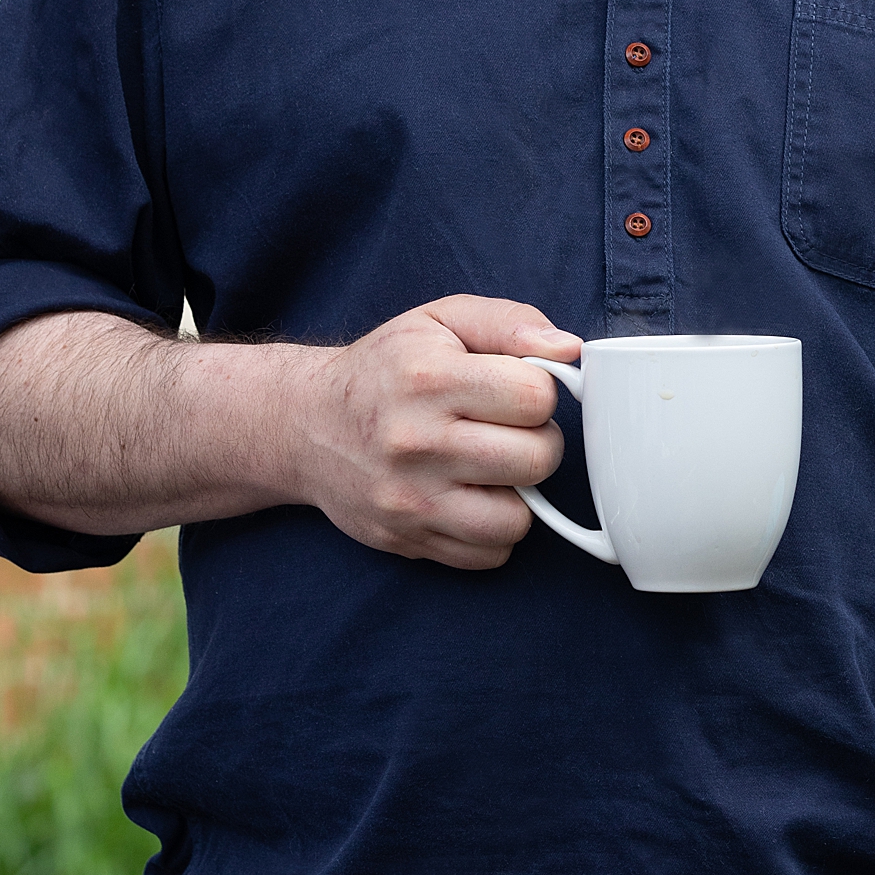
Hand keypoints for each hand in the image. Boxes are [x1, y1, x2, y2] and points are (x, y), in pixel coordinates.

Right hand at [287, 296, 579, 570]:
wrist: (306, 425)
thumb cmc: (385, 368)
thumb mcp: (440, 320)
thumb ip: (509, 322)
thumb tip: (569, 349)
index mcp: (429, 378)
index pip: (536, 396)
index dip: (540, 390)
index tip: (516, 388)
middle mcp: (417, 442)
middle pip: (537, 459)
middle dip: (538, 441)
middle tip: (509, 429)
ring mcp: (410, 498)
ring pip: (518, 518)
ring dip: (519, 493)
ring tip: (493, 467)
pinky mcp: (407, 539)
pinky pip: (489, 555)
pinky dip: (492, 530)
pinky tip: (470, 497)